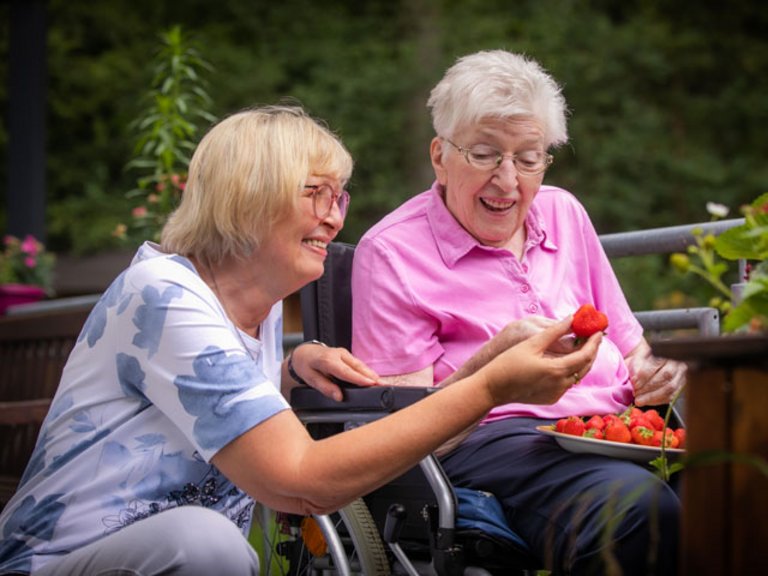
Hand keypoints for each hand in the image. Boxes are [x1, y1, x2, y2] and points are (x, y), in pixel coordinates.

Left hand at [288, 342, 379, 400]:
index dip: (359, 378)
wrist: (304, 353)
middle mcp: (338, 354)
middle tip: (383, 385)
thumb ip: (325, 387)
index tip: (371, 383)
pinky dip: (367, 372)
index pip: (345, 371)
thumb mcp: (310, 379)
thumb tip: (339, 396)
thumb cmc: (306, 366)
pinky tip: (374, 379)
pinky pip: (358, 364)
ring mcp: (344, 353)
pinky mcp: (347, 355)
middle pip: (357, 366)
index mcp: (327, 360)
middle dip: (371, 376)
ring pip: (360, 364)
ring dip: (372, 374)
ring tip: (383, 383)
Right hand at [482, 317, 601, 406]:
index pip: (585, 355)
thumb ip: (555, 331)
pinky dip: (570, 372)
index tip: (599, 331)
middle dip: (591, 351)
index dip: (594, 342)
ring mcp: (556, 394)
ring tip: (580, 346)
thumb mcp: (531, 343)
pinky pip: (566, 384)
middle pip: (585, 367)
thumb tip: (572, 319)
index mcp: (557, 370)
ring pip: (577, 376)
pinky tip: (565, 361)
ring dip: (581, 362)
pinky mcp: (550, 399)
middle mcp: (560, 385)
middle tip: (593, 337)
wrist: (492, 388)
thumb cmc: (508, 363)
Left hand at [625, 340, 686, 405]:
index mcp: (666, 351)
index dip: (645, 374)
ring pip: (670, 388)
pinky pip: (671, 397)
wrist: (652, 362)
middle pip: (665, 376)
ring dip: (652, 396)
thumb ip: (636, 366)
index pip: (657, 362)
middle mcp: (677, 362)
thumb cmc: (644, 360)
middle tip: (635, 393)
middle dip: (648, 387)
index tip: (634, 383)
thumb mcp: (637, 358)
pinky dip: (657, 401)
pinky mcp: (681, 387)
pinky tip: (647, 401)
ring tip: (639, 400)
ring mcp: (682, 375)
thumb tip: (635, 379)